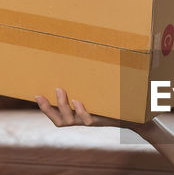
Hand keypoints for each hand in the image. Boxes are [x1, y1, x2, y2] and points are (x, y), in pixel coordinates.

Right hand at [35, 87, 155, 134]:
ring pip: (70, 120)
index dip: (45, 107)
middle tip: (40, 94)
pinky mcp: (102, 120)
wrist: (137, 113)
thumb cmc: (117, 98)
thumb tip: (84, 53)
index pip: (56, 114)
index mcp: (78, 113)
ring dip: (62, 106)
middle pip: (59, 121)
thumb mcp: (102, 87)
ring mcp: (91, 120)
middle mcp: (82, 120)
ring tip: (60, 91)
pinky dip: (82, 111)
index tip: (35, 93)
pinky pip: (87, 119)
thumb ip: (92, 78)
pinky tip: (78, 101)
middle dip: (48, 109)